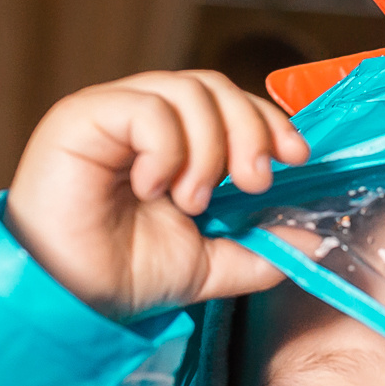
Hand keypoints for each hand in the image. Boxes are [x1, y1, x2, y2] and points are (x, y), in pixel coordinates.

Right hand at [6, 71, 308, 314]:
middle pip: (216, 87)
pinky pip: (147, 107)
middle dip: (249, 133)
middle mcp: (144, 117)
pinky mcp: (83, 116)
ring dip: (207, 149)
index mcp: (174, 142)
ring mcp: (113, 111)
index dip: (268, 123)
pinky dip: (166, 149)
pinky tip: (152, 187)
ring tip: (191, 200)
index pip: (232, 103)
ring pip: (187, 90)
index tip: (295, 159)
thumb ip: (261, 249)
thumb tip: (314, 238)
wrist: (70, 298)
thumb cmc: (123, 274)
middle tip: (252, 184)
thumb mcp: (211, 264)